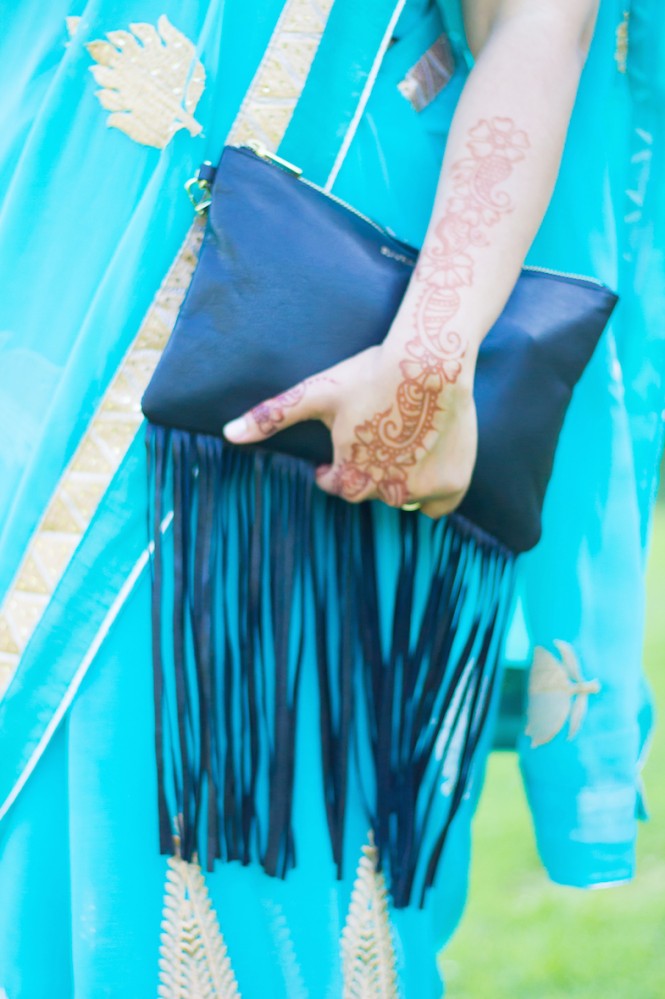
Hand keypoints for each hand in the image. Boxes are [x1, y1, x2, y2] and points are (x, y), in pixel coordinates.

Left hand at [222, 330, 477, 519]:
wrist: (432, 360)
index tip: (340, 448)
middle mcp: (387, 492)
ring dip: (398, 479)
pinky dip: (433, 493)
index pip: (337, 485)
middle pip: (370, 489)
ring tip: (401, 442)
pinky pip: (437, 506)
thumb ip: (272, 417)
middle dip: (367, 469)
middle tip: (375, 435)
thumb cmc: (370, 373)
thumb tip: (228, 433)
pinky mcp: (454, 483)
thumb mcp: (317, 393)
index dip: (334, 466)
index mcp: (351, 478)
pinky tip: (427, 462)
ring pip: (403, 498)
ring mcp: (423, 491)